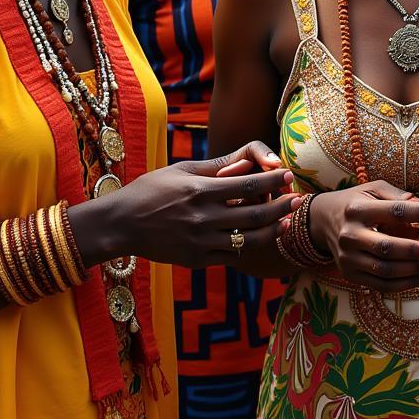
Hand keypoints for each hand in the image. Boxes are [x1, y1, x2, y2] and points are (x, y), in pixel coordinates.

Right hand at [114, 145, 299, 267]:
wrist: (121, 224)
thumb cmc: (150, 190)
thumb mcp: (181, 170)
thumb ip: (216, 167)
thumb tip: (247, 158)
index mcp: (200, 190)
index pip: (248, 184)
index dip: (273, 181)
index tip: (288, 176)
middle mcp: (203, 218)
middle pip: (255, 215)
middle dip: (282, 207)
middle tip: (298, 199)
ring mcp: (200, 242)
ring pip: (248, 240)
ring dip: (273, 230)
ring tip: (287, 221)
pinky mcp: (197, 260)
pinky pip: (232, 256)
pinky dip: (250, 247)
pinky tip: (263, 238)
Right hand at [308, 180, 418, 292]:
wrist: (322, 221)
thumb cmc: (356, 202)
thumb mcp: (373, 189)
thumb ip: (398, 196)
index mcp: (357, 209)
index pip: (394, 211)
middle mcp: (350, 234)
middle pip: (385, 247)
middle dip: (411, 251)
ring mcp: (348, 258)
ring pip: (384, 270)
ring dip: (413, 271)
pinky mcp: (350, 274)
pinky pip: (381, 285)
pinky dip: (406, 285)